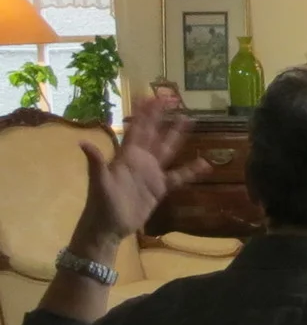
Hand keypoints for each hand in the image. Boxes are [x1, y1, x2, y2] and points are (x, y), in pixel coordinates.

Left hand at [73, 96, 204, 252]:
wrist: (109, 226)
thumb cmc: (101, 204)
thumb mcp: (98, 182)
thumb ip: (96, 162)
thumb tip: (83, 143)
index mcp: (126, 156)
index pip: (137, 130)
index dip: (144, 115)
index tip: (151, 98)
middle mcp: (140, 160)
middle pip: (153, 134)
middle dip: (161, 117)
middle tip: (170, 100)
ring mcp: (151, 173)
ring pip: (166, 150)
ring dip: (176, 136)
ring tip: (188, 120)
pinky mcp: (159, 187)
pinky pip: (178, 176)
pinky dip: (191, 171)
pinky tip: (204, 164)